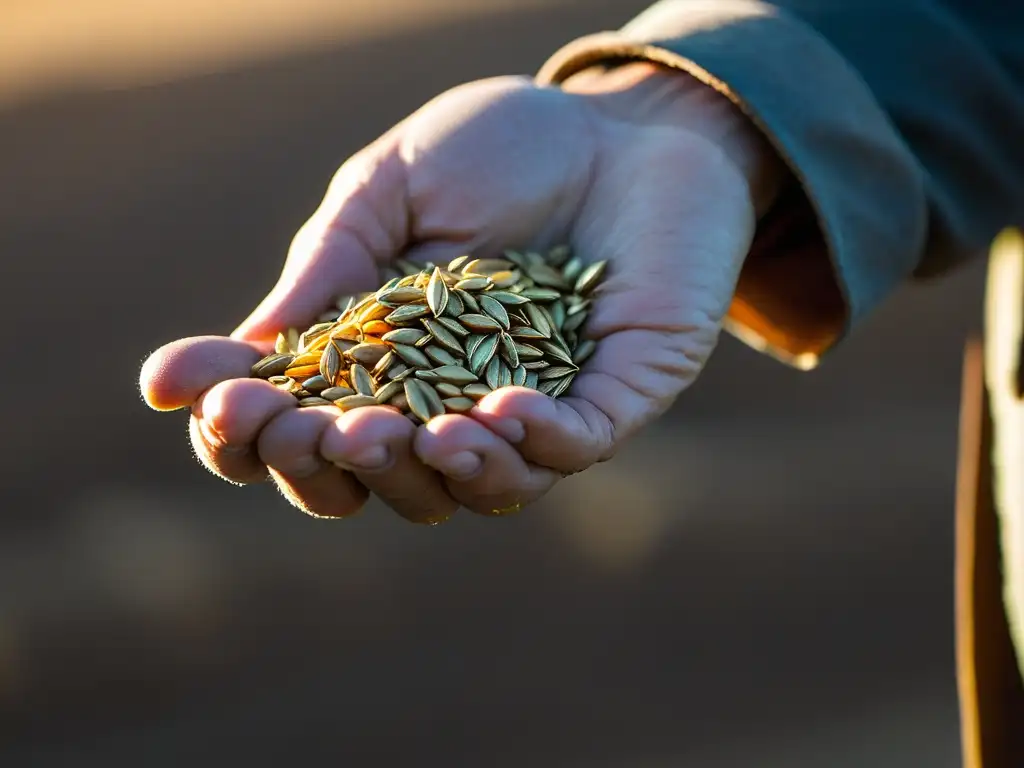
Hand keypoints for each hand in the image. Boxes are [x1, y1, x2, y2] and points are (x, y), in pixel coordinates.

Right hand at [139, 62, 783, 522]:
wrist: (623, 122)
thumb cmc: (502, 150)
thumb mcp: (392, 189)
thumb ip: (330, 266)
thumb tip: (249, 347)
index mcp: (380, 358)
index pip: (298, 419)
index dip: (242, 424)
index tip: (186, 394)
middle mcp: (444, 402)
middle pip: (371, 478)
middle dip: (325, 466)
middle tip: (310, 427)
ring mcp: (530, 410)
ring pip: (466, 490)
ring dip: (422, 474)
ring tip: (398, 432)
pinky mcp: (614, 399)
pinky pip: (569, 450)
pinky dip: (530, 444)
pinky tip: (497, 409)